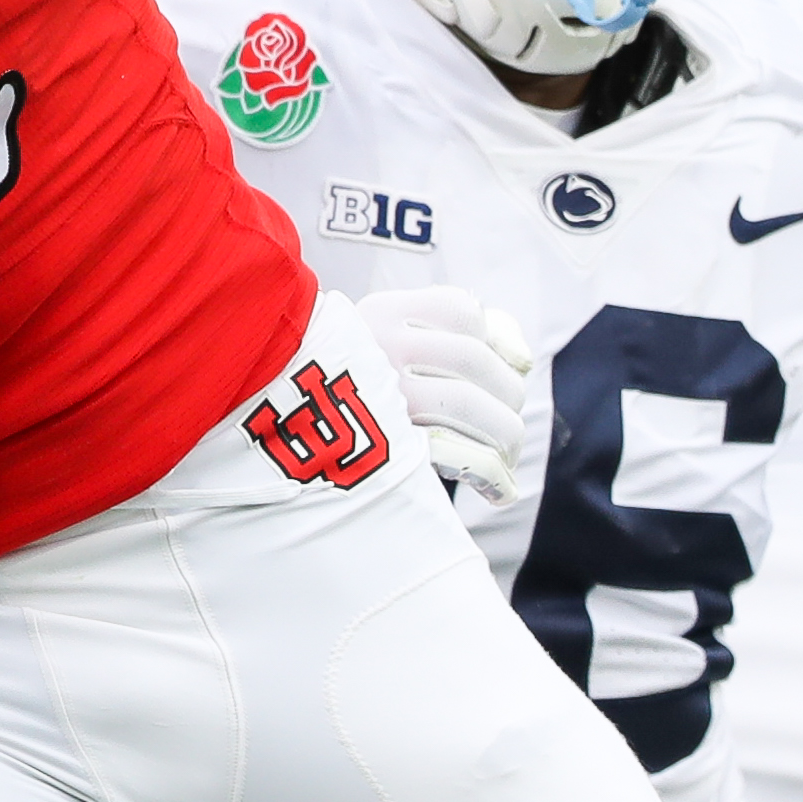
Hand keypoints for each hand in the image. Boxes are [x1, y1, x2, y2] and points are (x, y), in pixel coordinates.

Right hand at [357, 286, 533, 507]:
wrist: (281, 440)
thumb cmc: (350, 391)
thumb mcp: (384, 345)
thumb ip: (450, 336)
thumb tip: (520, 357)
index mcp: (379, 315)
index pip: (461, 312)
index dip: (497, 341)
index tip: (511, 368)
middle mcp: (375, 347)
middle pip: (473, 358)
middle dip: (509, 392)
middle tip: (511, 421)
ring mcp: (376, 397)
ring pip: (467, 404)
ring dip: (506, 433)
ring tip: (509, 452)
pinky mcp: (382, 450)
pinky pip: (456, 454)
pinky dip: (491, 473)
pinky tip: (500, 489)